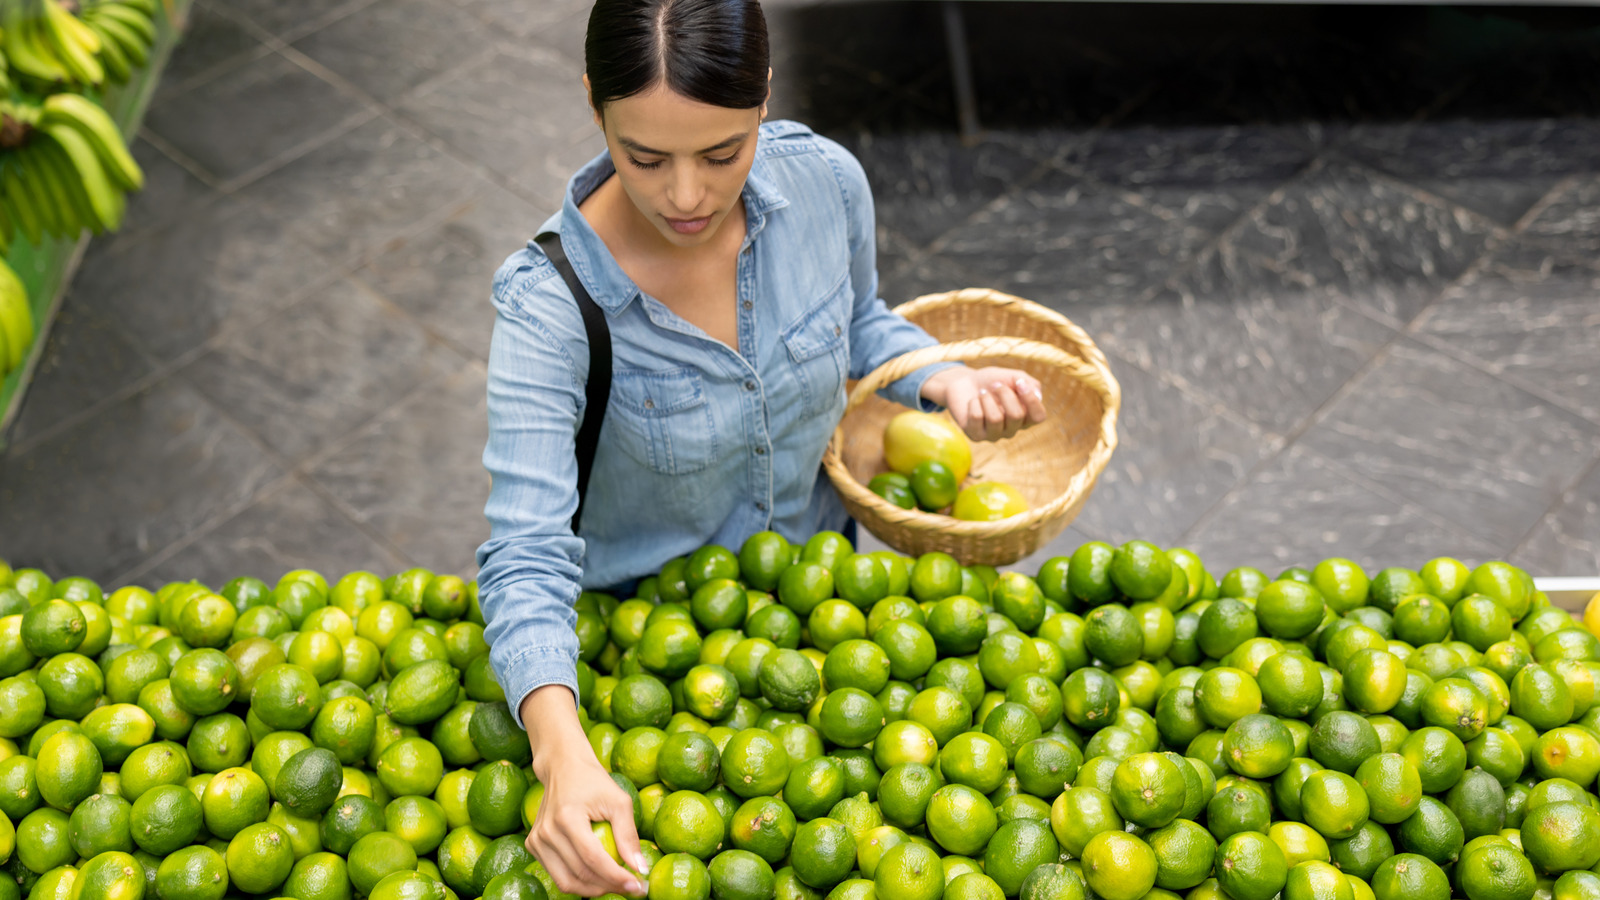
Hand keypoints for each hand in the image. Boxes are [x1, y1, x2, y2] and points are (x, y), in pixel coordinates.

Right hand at [522, 686, 647, 897]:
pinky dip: (580, 882)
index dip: (616, 877)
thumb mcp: (619, 801)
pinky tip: (600, 877)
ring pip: (567, 882)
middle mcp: (546, 831)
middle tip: (633, 889)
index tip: (638, 887)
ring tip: (617, 885)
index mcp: (566, 817)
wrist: (563, 767)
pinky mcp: (533, 846)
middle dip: (610, 887)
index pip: (592, 859)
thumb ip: (628, 835)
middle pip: (580, 874)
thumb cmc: (594, 782)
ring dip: (595, 890)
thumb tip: (640, 869)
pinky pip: (558, 875)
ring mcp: (536, 840)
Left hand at [920, 366, 1047, 440]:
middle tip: (994, 384)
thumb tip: (1037, 395)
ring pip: (995, 418)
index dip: (1031, 400)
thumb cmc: (991, 381)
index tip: (1019, 383)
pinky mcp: (976, 436)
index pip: (1038, 417)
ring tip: (982, 393)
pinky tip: (973, 402)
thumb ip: (1030, 384)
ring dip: (987, 398)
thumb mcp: (1013, 376)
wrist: (963, 382)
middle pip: (1016, 415)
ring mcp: (994, 435)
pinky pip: (977, 418)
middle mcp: (1012, 429)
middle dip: (1004, 394)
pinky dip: (974, 403)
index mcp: (1026, 417)